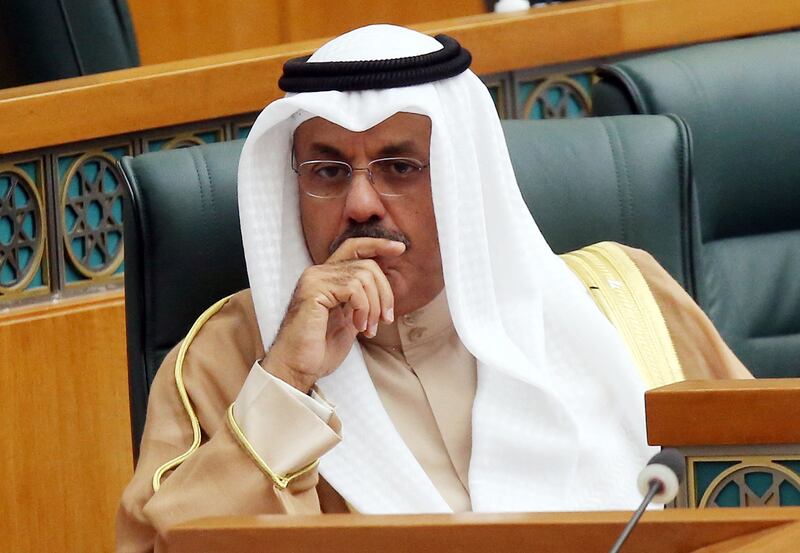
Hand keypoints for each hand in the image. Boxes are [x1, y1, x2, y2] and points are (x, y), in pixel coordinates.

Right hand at [261, 237, 404, 391]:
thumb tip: (385, 287)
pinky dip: (364, 309)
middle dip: (384, 293)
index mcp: (326, 277)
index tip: (400, 248)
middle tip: (385, 320)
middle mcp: (318, 273)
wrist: (298, 367)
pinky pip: (353, 288)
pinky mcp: (313, 290)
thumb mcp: (350, 319)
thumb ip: (362, 299)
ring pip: (363, 276)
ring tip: (368, 329)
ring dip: (374, 307)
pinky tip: (358, 327)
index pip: (354, 248)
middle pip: (367, 264)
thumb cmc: (321, 349)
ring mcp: (314, 279)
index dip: (378, 245)